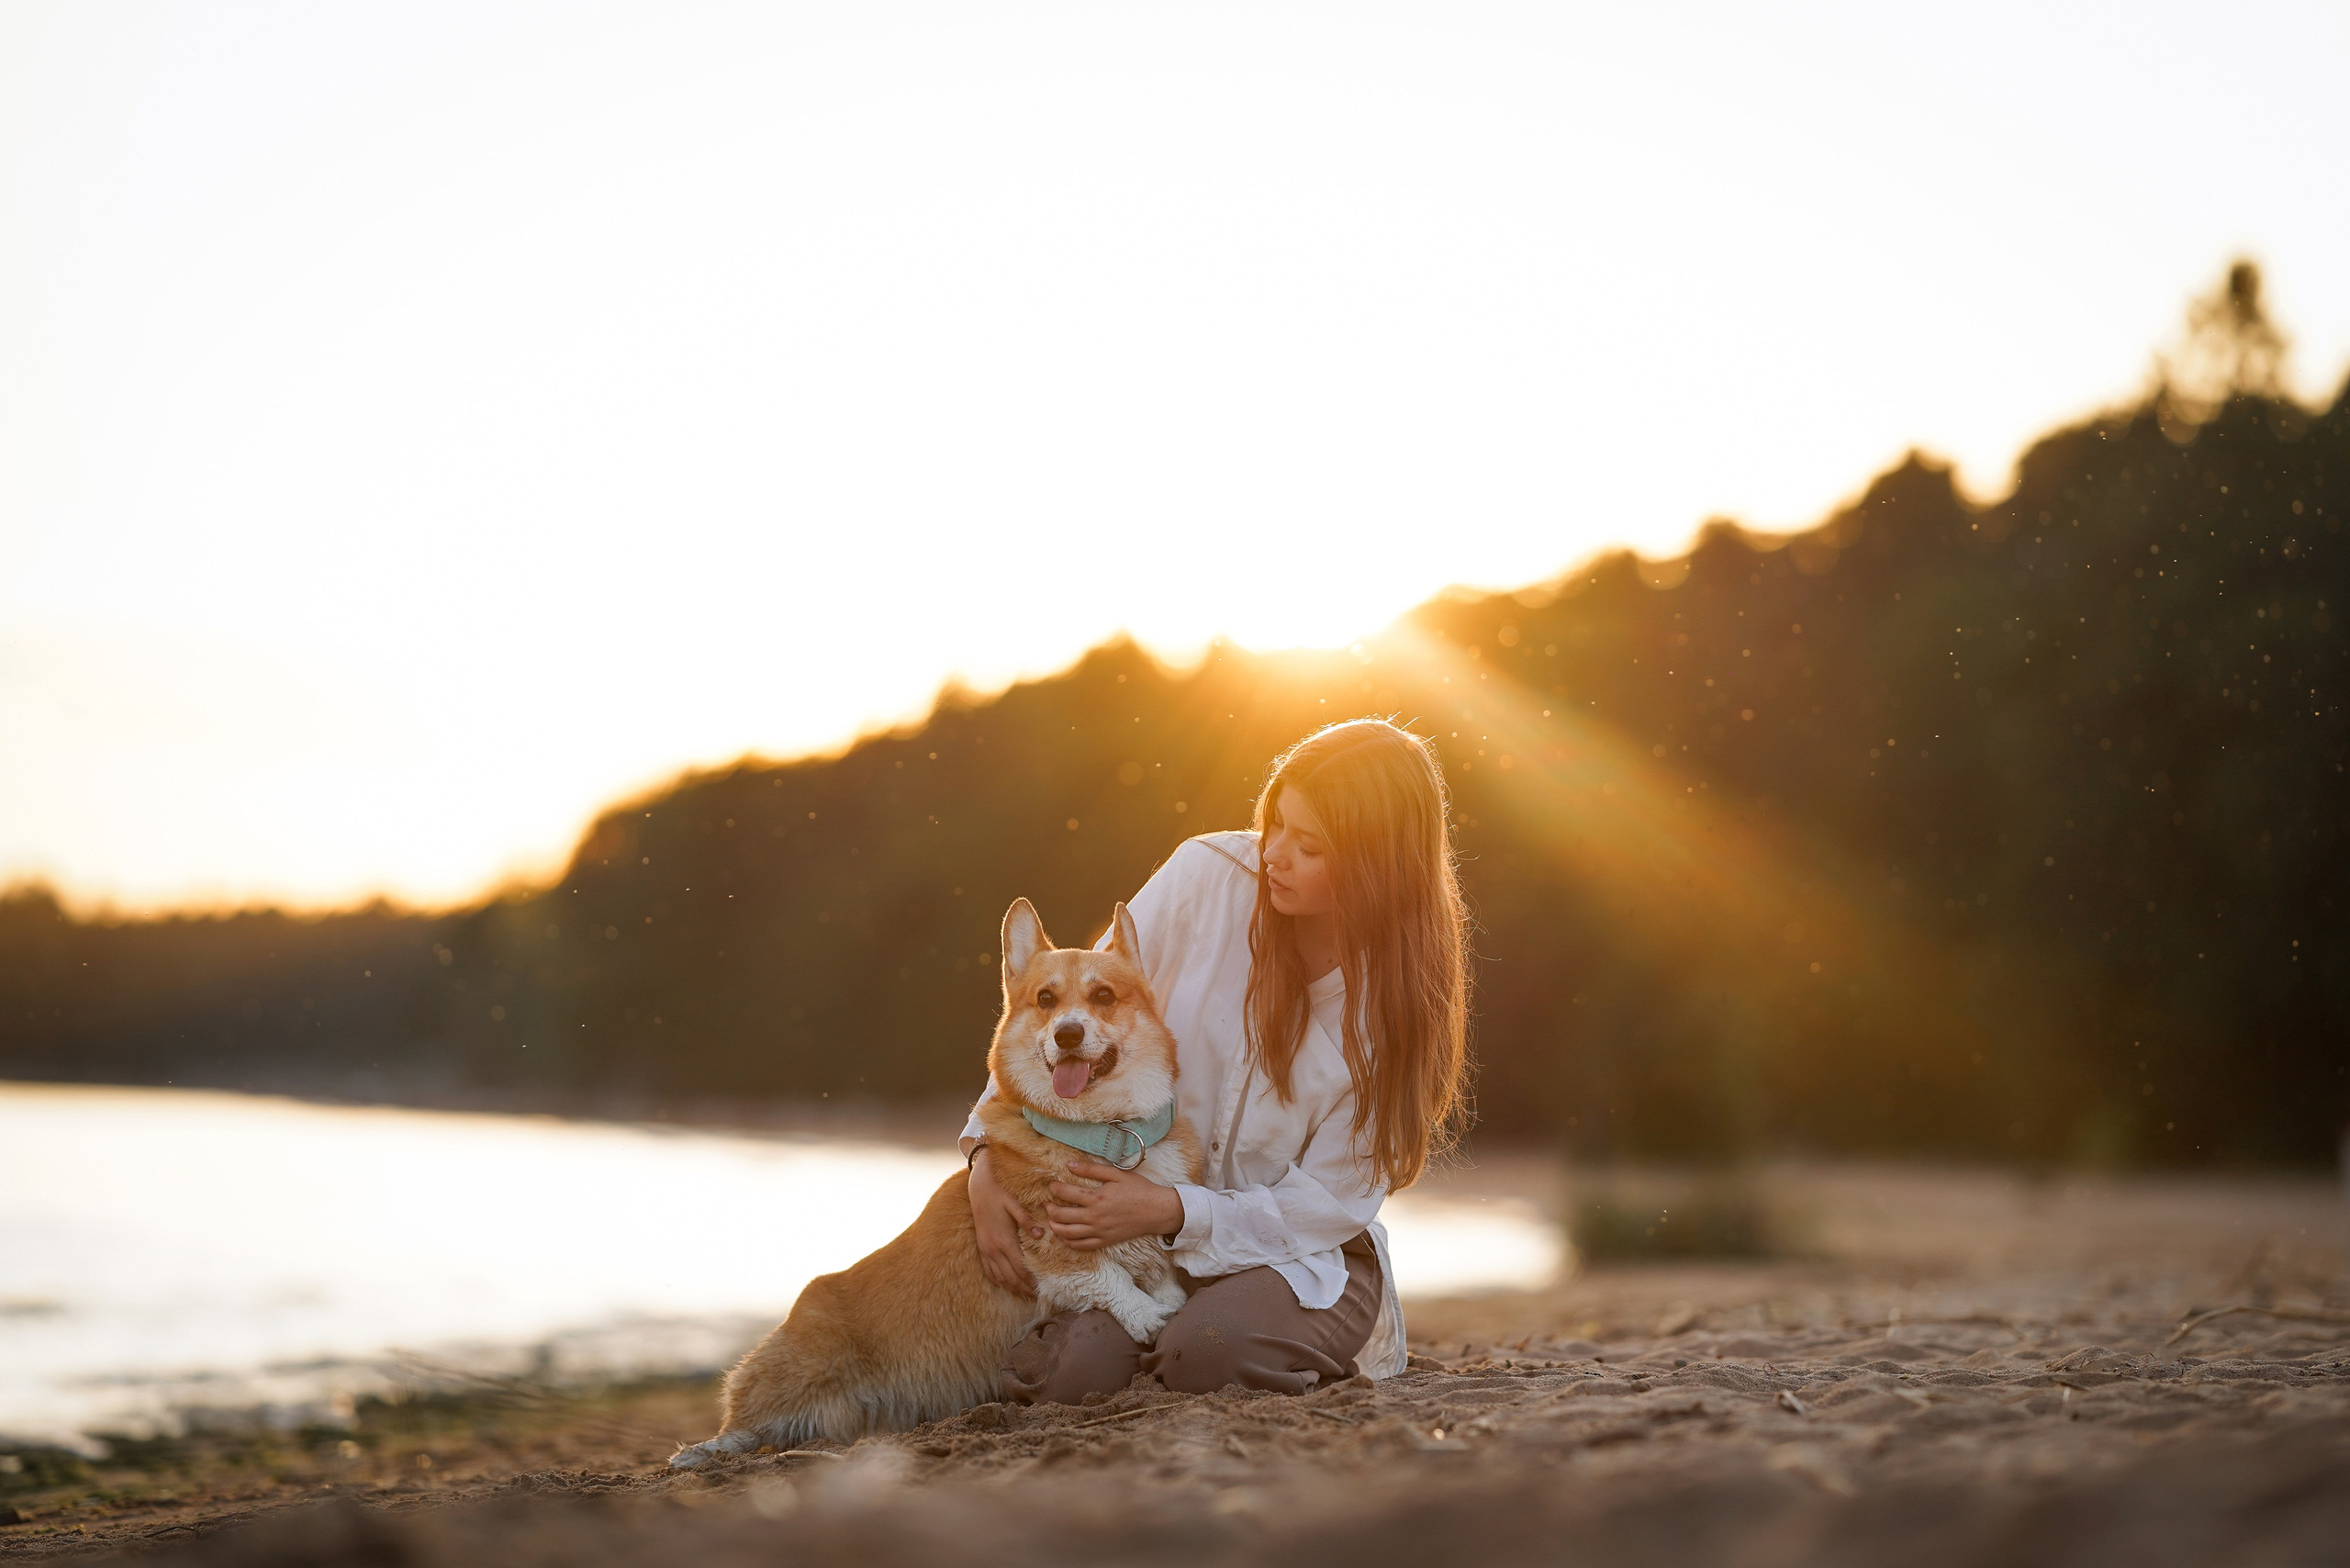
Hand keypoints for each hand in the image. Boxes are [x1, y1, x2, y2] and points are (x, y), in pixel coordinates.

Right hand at [966, 1146, 1039, 1294]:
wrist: (979, 1188)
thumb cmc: (1000, 1194)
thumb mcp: (1014, 1203)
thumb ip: (1026, 1221)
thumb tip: (1040, 1234)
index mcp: (1004, 1240)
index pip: (1020, 1268)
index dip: (1031, 1281)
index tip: (1042, 1289)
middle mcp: (993, 1249)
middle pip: (1011, 1277)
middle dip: (1024, 1289)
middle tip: (1037, 1296)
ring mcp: (986, 1250)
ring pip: (1000, 1277)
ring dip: (1012, 1287)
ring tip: (1025, 1294)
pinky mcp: (981, 1248)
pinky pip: (989, 1271)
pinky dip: (999, 1281)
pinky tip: (1007, 1285)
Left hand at [1045, 1159, 1184, 1249]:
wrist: (1156, 1211)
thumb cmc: (1138, 1189)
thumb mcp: (1116, 1174)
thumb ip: (1092, 1169)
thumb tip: (1070, 1164)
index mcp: (1097, 1197)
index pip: (1066, 1193)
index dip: (1054, 1188)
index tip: (1051, 1185)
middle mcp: (1094, 1216)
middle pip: (1062, 1215)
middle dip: (1050, 1209)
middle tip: (1048, 1203)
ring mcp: (1098, 1231)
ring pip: (1067, 1233)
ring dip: (1055, 1226)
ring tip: (1052, 1219)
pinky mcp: (1104, 1241)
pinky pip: (1081, 1246)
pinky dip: (1068, 1242)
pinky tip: (1064, 1236)